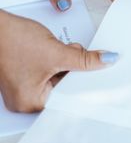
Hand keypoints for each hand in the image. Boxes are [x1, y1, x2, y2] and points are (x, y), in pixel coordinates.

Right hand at [0, 11, 116, 112]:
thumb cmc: (12, 39)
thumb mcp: (57, 52)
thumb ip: (85, 59)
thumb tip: (106, 61)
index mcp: (30, 103)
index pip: (67, 101)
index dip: (85, 88)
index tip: (102, 81)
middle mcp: (24, 100)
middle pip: (63, 90)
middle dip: (76, 73)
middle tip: (85, 59)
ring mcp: (23, 88)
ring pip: (57, 80)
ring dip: (67, 65)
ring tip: (65, 50)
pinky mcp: (24, 76)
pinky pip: (49, 73)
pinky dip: (58, 62)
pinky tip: (60, 51)